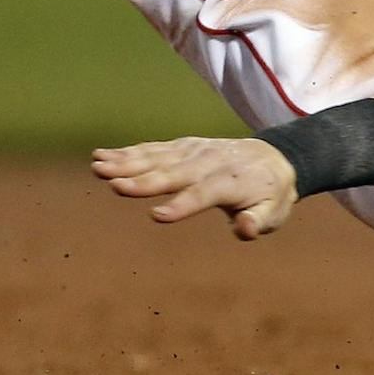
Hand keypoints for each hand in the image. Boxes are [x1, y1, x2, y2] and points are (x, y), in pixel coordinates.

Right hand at [90, 136, 297, 239]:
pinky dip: (129, 151)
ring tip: (97, 166)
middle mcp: (210, 162)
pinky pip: (154, 149)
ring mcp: (195, 151)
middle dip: (142, 181)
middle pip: (173, 174)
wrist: (276, 158)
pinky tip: (104, 155)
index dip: (182, 206)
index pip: (203, 195)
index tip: (156, 216)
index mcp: (231, 182)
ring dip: (126, 161)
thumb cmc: (271, 195)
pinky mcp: (185, 146)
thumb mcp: (274, 213)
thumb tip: (244, 228)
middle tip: (113, 185)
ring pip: (157, 157)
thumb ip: (258, 222)